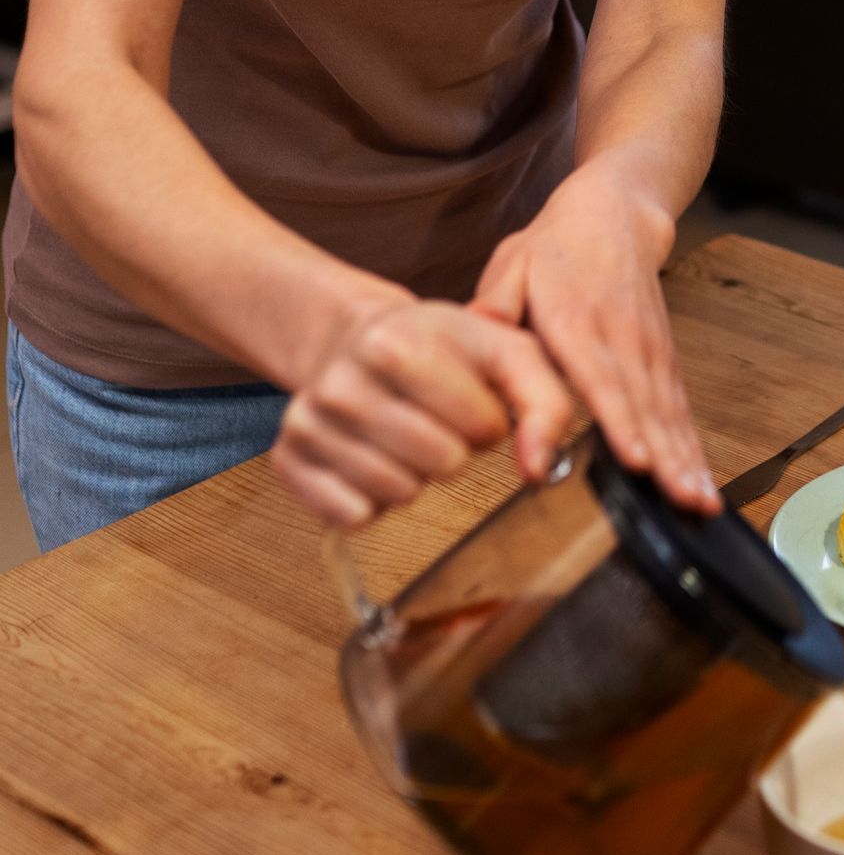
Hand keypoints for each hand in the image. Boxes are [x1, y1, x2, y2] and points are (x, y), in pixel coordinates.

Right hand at [274, 293, 577, 529]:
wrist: (359, 338)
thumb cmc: (441, 348)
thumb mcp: (505, 351)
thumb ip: (544, 404)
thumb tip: (538, 469)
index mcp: (393, 342)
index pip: (479, 427)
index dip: (488, 422)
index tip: (473, 399)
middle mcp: (339, 382)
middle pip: (439, 464)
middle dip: (456, 450)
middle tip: (439, 419)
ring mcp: (307, 422)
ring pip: (396, 493)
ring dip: (417, 475)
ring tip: (408, 435)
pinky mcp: (288, 461)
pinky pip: (352, 516)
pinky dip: (376, 500)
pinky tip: (375, 458)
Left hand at [471, 156, 717, 510]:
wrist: (616, 213)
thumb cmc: (558, 246)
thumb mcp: (513, 264)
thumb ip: (494, 308)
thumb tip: (473, 347)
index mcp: (578, 319)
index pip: (602, 377)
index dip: (620, 421)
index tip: (633, 460)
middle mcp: (622, 338)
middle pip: (647, 405)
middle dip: (665, 458)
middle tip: (680, 502)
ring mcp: (649, 350)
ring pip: (670, 413)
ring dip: (687, 460)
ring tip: (699, 504)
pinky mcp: (664, 360)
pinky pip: (680, 411)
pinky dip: (694, 449)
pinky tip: (701, 485)